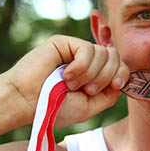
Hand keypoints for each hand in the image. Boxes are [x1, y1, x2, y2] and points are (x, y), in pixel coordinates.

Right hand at [2, 35, 129, 126]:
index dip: (123, 73)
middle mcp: (86, 61)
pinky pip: (87, 49)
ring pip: (103, 53)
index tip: (115, 85)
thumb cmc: (55, 108)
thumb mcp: (90, 107)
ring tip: (71, 85)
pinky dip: (81, 66)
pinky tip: (66, 75)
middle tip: (87, 90)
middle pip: (115, 57)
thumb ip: (110, 93)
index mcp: (93, 75)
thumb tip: (122, 78)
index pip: (119, 65)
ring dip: (91, 74)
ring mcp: (75, 50)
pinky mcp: (64, 42)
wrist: (26, 102)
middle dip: (107, 76)